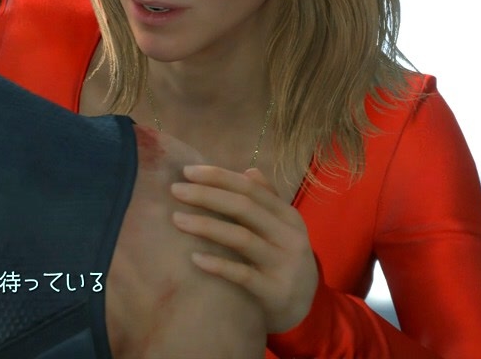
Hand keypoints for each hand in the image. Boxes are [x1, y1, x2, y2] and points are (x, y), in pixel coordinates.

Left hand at [170, 165, 317, 333]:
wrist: (305, 310)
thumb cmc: (283, 262)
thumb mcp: (283, 230)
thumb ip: (268, 200)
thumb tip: (248, 170)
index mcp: (288, 217)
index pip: (250, 188)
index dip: (218, 177)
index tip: (186, 171)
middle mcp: (289, 237)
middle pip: (244, 208)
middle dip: (207, 195)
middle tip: (175, 190)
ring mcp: (283, 265)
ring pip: (242, 238)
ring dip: (206, 226)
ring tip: (176, 219)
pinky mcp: (274, 292)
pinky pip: (243, 275)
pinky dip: (218, 264)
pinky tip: (194, 257)